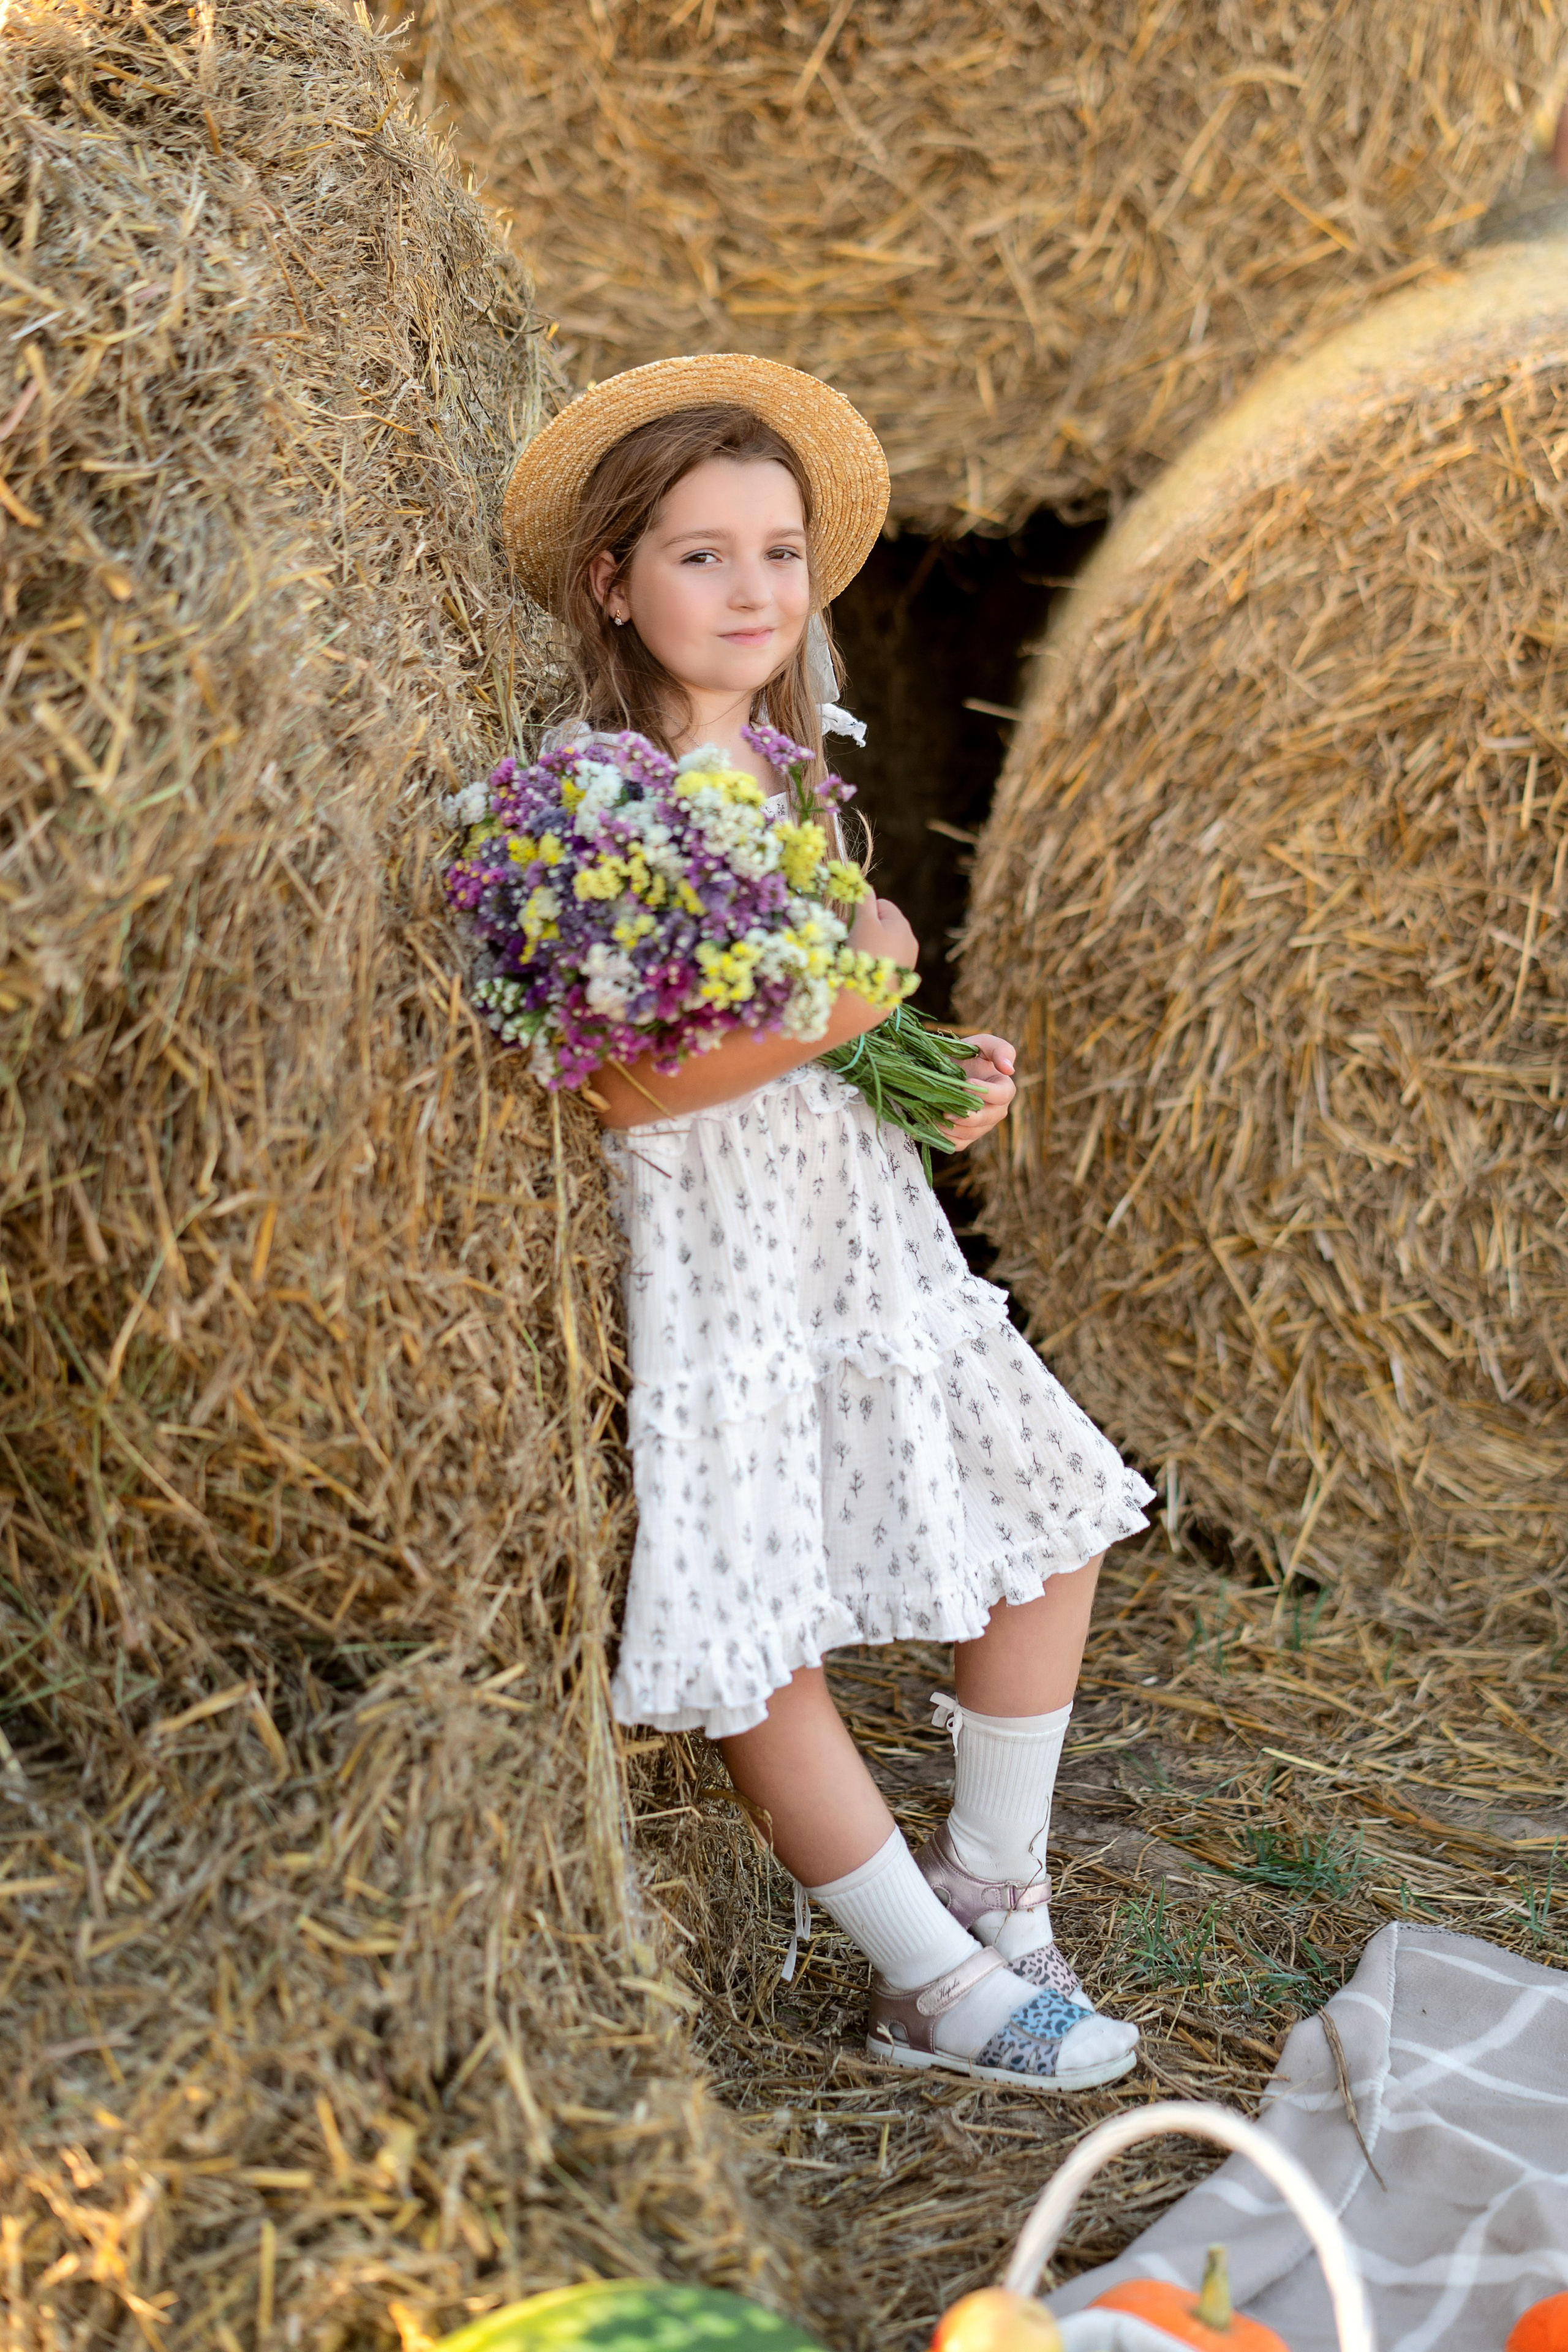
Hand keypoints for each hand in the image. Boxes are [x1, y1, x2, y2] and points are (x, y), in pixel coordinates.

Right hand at [848, 893, 918, 970]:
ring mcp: (907, 958)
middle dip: (863, 928)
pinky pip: (886, 959)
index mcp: (902, 924)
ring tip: (854, 956)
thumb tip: (866, 888)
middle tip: (845, 939)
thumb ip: (865, 902)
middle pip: (883, 924)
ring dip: (867, 944)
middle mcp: (909, 939)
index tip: (848, 924)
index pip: (882, 905)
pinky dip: (874, 959)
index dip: (863, 912)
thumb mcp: (863, 922)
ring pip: (883, 943)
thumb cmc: (866, 953)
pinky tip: (865, 969)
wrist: (870, 995)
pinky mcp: (902, 976)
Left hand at [945, 1032, 1015, 1149]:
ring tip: (937, 1114)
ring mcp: (981, 1126)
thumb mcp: (982, 1044)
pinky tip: (933, 1124)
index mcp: (1003, 1088)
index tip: (966, 1083)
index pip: (1004, 1095)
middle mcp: (996, 1110)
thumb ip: (1000, 1049)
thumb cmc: (965, 1055)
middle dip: (968, 1115)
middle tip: (948, 1109)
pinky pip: (958, 1144)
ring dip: (953, 1126)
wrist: (942, 1071)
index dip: (986, 1092)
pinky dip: (945, 1137)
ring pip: (972, 1133)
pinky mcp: (965, 1138)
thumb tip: (1010, 1069)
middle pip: (988, 1118)